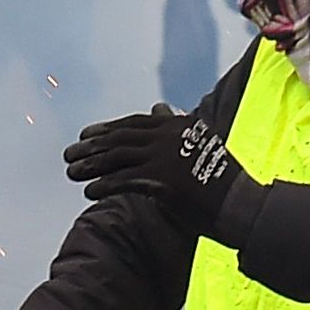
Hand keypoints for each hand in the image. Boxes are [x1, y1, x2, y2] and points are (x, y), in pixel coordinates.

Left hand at [61, 103, 244, 242]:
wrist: (240, 203)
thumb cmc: (221, 178)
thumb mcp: (200, 141)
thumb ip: (176, 126)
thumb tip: (159, 107)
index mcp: (177, 126)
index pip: (133, 123)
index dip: (106, 129)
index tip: (85, 134)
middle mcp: (168, 137)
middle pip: (119, 139)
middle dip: (91, 147)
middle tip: (69, 155)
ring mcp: (164, 157)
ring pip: (117, 158)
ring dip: (90, 166)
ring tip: (72, 173)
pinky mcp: (162, 180)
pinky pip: (123, 181)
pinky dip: (103, 186)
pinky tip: (89, 192)